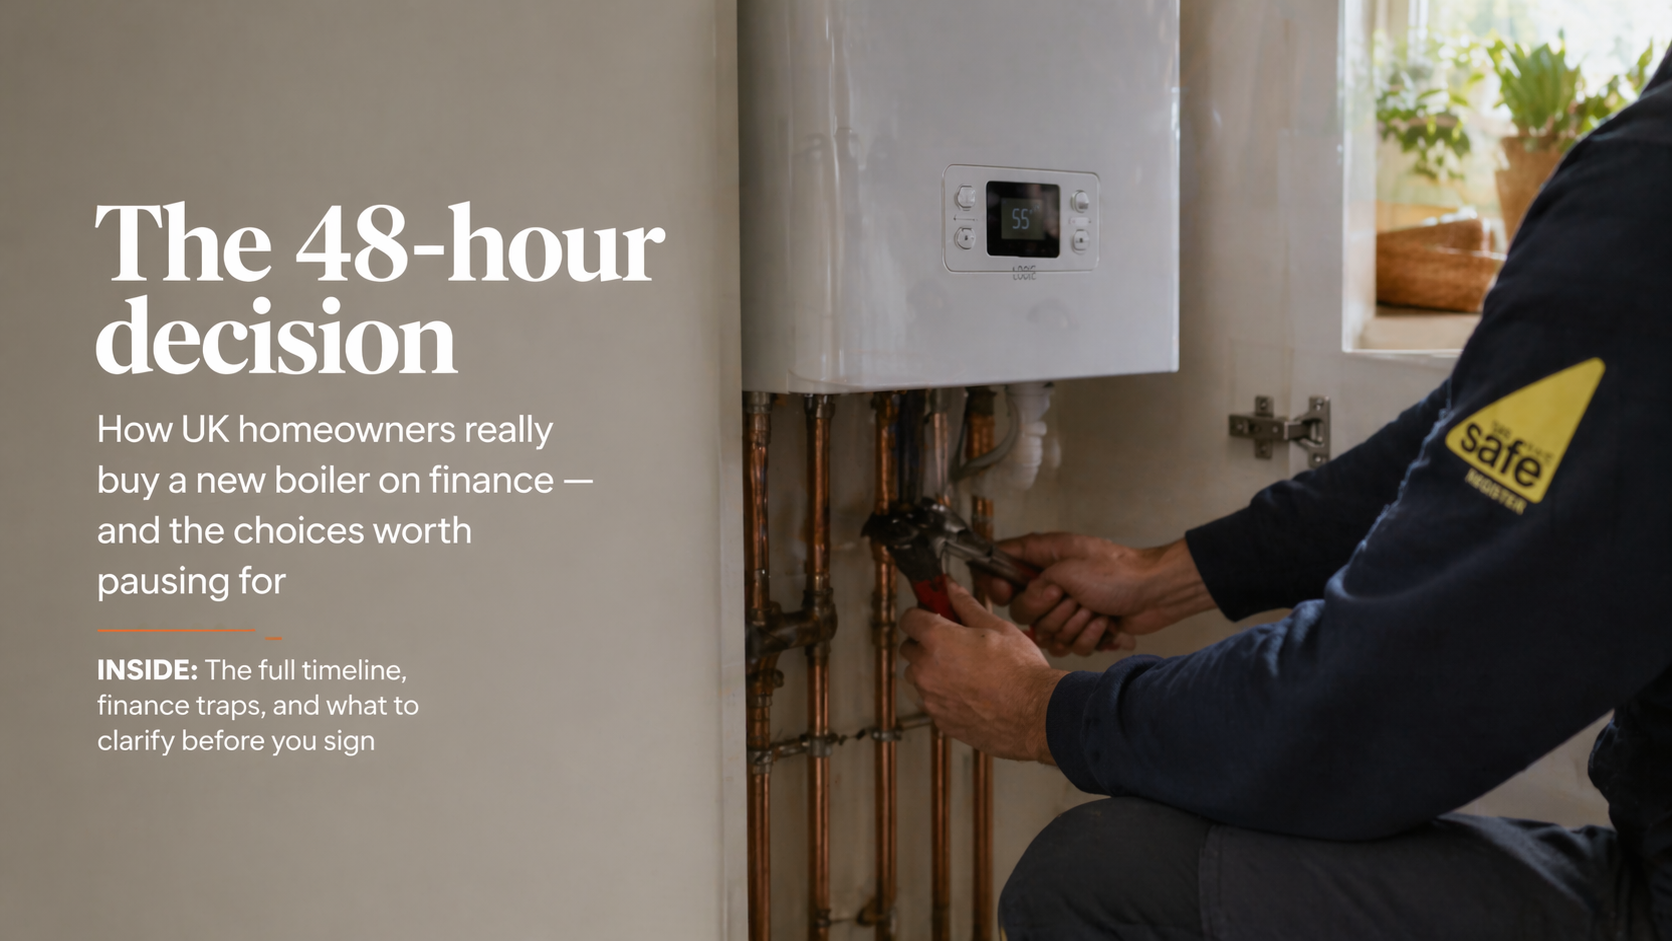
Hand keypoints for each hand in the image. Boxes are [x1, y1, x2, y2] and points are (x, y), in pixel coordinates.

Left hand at [899, 581, 1065, 763]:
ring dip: (932, 672)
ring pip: (919, 678)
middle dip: (925, 643)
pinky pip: (932, 702)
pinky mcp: (940, 720)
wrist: (1036, 713)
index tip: (933, 617)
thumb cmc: (1020, 670)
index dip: (921, 615)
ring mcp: (931, 698)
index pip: (909, 619)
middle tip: (953, 644)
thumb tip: (952, 588)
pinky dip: (944, 696)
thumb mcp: (997, 627)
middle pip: (909, 649)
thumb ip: (967, 606)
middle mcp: (926, 669)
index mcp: (937, 640)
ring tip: (964, 672)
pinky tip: (969, 694)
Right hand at [979, 535, 1214, 656]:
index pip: (999, 565)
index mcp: (1043, 557)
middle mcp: (1049, 581)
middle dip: (1051, 611)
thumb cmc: (1118, 572)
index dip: (996, 582)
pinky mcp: (1081, 628)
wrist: (1156, 592)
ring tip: (1095, 610)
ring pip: (1047, 633)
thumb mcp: (1068, 570)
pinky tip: (1105, 623)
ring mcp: (1066, 607)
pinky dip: (1090, 637)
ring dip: (1074, 626)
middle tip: (1073, 597)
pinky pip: (1069, 646)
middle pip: (1022, 611)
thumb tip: (1021, 602)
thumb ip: (1034, 585)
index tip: (1006, 591)